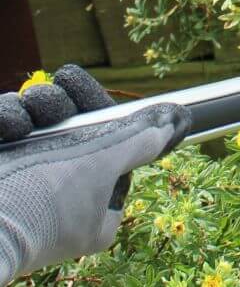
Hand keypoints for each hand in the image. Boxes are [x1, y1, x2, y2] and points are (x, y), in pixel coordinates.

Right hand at [0, 66, 189, 284]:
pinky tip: (10, 126)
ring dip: (40, 105)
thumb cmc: (46, 200)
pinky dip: (10, 117)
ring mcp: (28, 177)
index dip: (107, 116)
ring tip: (33, 113)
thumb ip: (139, 141)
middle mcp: (61, 190)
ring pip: (41, 120)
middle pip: (74, 125)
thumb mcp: (103, 166)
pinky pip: (11, 125)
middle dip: (69, 102)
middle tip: (66, 83)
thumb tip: (176, 120)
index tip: (98, 98)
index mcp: (95, 203)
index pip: (112, 146)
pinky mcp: (1, 163)